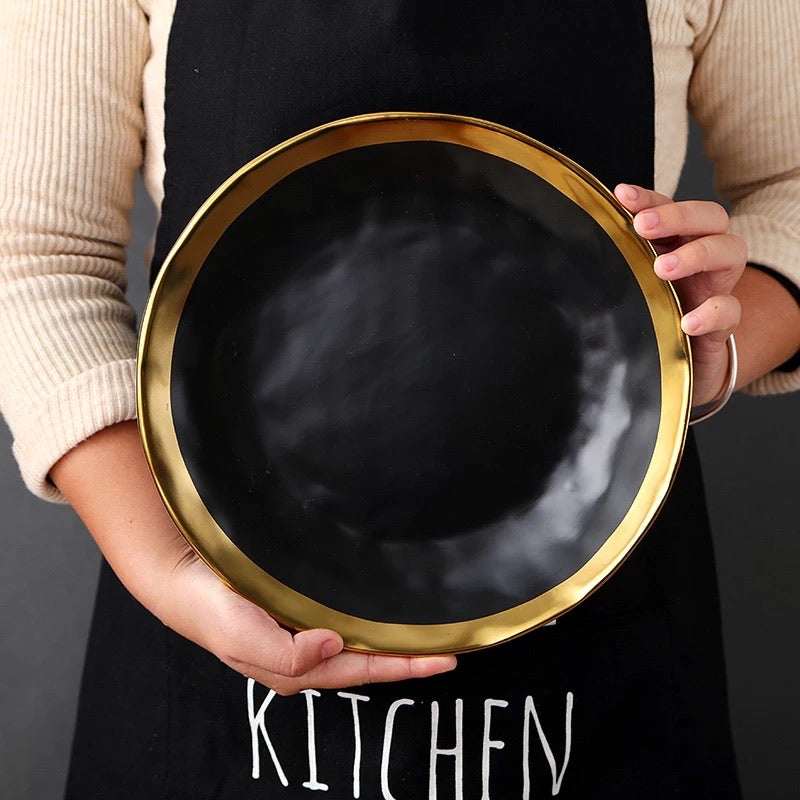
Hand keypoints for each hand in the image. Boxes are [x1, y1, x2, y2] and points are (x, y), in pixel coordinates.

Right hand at [51, 422, 456, 694]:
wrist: (179, 574)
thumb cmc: (207, 608)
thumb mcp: (241, 638)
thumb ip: (287, 654)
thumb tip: (335, 646)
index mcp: (294, 666)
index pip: (361, 671)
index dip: (403, 666)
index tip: (443, 660)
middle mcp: (303, 651)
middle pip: (366, 660)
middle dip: (406, 658)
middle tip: (448, 649)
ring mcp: (300, 628)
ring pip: (357, 639)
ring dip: (391, 639)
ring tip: (426, 633)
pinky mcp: (296, 604)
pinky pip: (341, 615)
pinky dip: (367, 617)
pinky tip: (381, 610)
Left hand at [614, 184, 746, 405]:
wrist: (680, 360)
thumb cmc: (653, 313)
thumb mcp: (631, 283)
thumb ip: (615, 262)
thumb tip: (569, 244)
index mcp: (677, 241)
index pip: (669, 207)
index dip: (649, 198)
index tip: (622, 195)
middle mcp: (703, 257)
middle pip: (710, 217)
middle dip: (677, 216)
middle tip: (643, 227)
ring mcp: (716, 287)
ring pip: (730, 252)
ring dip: (696, 254)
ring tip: (662, 268)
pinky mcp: (722, 324)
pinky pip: (730, 310)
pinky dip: (711, 312)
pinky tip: (687, 321)